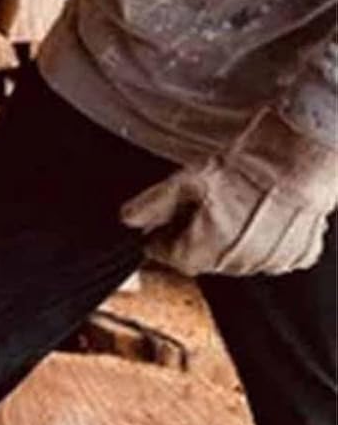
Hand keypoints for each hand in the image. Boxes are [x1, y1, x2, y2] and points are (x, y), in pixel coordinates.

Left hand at [120, 108, 336, 275]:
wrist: (296, 161)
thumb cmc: (245, 169)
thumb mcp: (187, 180)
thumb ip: (153, 204)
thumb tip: (128, 219)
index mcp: (208, 249)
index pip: (173, 259)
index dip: (162, 241)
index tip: (160, 227)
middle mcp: (240, 263)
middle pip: (203, 259)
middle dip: (193, 238)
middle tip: (197, 209)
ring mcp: (271, 263)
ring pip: (235, 259)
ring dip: (226, 241)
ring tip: (231, 208)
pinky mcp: (297, 256)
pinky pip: (268, 255)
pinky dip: (259, 241)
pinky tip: (258, 217)